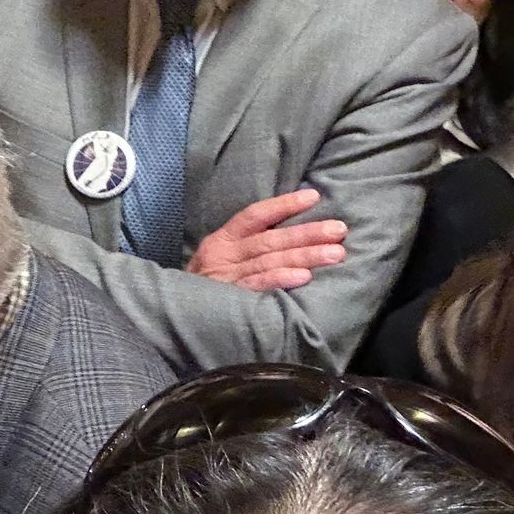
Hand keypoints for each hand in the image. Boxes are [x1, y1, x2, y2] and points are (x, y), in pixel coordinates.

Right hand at [186, 188, 345, 290]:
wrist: (173, 316)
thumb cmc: (204, 288)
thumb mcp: (219, 261)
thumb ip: (246, 248)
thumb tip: (291, 238)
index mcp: (222, 241)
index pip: (254, 215)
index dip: (283, 205)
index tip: (313, 197)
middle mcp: (224, 255)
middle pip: (270, 240)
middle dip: (308, 233)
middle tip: (339, 230)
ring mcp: (226, 278)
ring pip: (270, 261)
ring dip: (305, 256)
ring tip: (335, 253)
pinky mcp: (229, 300)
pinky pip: (258, 287)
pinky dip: (280, 280)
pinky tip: (304, 276)